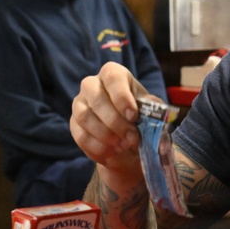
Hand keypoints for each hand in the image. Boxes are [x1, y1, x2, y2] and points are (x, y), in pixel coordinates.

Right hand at [70, 62, 153, 176]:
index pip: (112, 76)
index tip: (133, 116)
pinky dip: (97, 147)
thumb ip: (153, 108)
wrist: (127, 141)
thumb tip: (155, 108)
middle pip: (96, 97)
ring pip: (84, 117)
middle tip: (131, 137)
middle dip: (114, 121)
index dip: (121, 96)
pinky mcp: (74, 124)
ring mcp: (80, 104)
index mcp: (114, 75)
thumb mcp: (150, 110)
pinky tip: (112, 153)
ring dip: (105, 135)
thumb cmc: (139, 117)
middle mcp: (92, 85)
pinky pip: (80, 135)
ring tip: (123, 146)